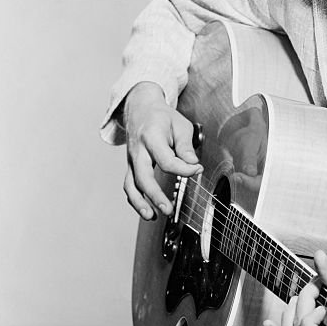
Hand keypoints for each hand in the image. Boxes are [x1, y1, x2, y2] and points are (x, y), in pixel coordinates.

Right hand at [122, 82, 202, 219]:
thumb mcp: (180, 124)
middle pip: (143, 176)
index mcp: (151, 137)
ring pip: (131, 185)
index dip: (184, 169)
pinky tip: (146, 211)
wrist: (140, 108)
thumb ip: (185, 145)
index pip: (167, 160)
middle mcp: (138, 150)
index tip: (197, 169)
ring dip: (140, 203)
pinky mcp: (130, 167)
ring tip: (152, 216)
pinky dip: (135, 200)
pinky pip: (129, 186)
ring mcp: (131, 160)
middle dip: (155, 195)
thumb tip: (192, 164)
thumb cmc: (162, 117)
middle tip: (168, 209)